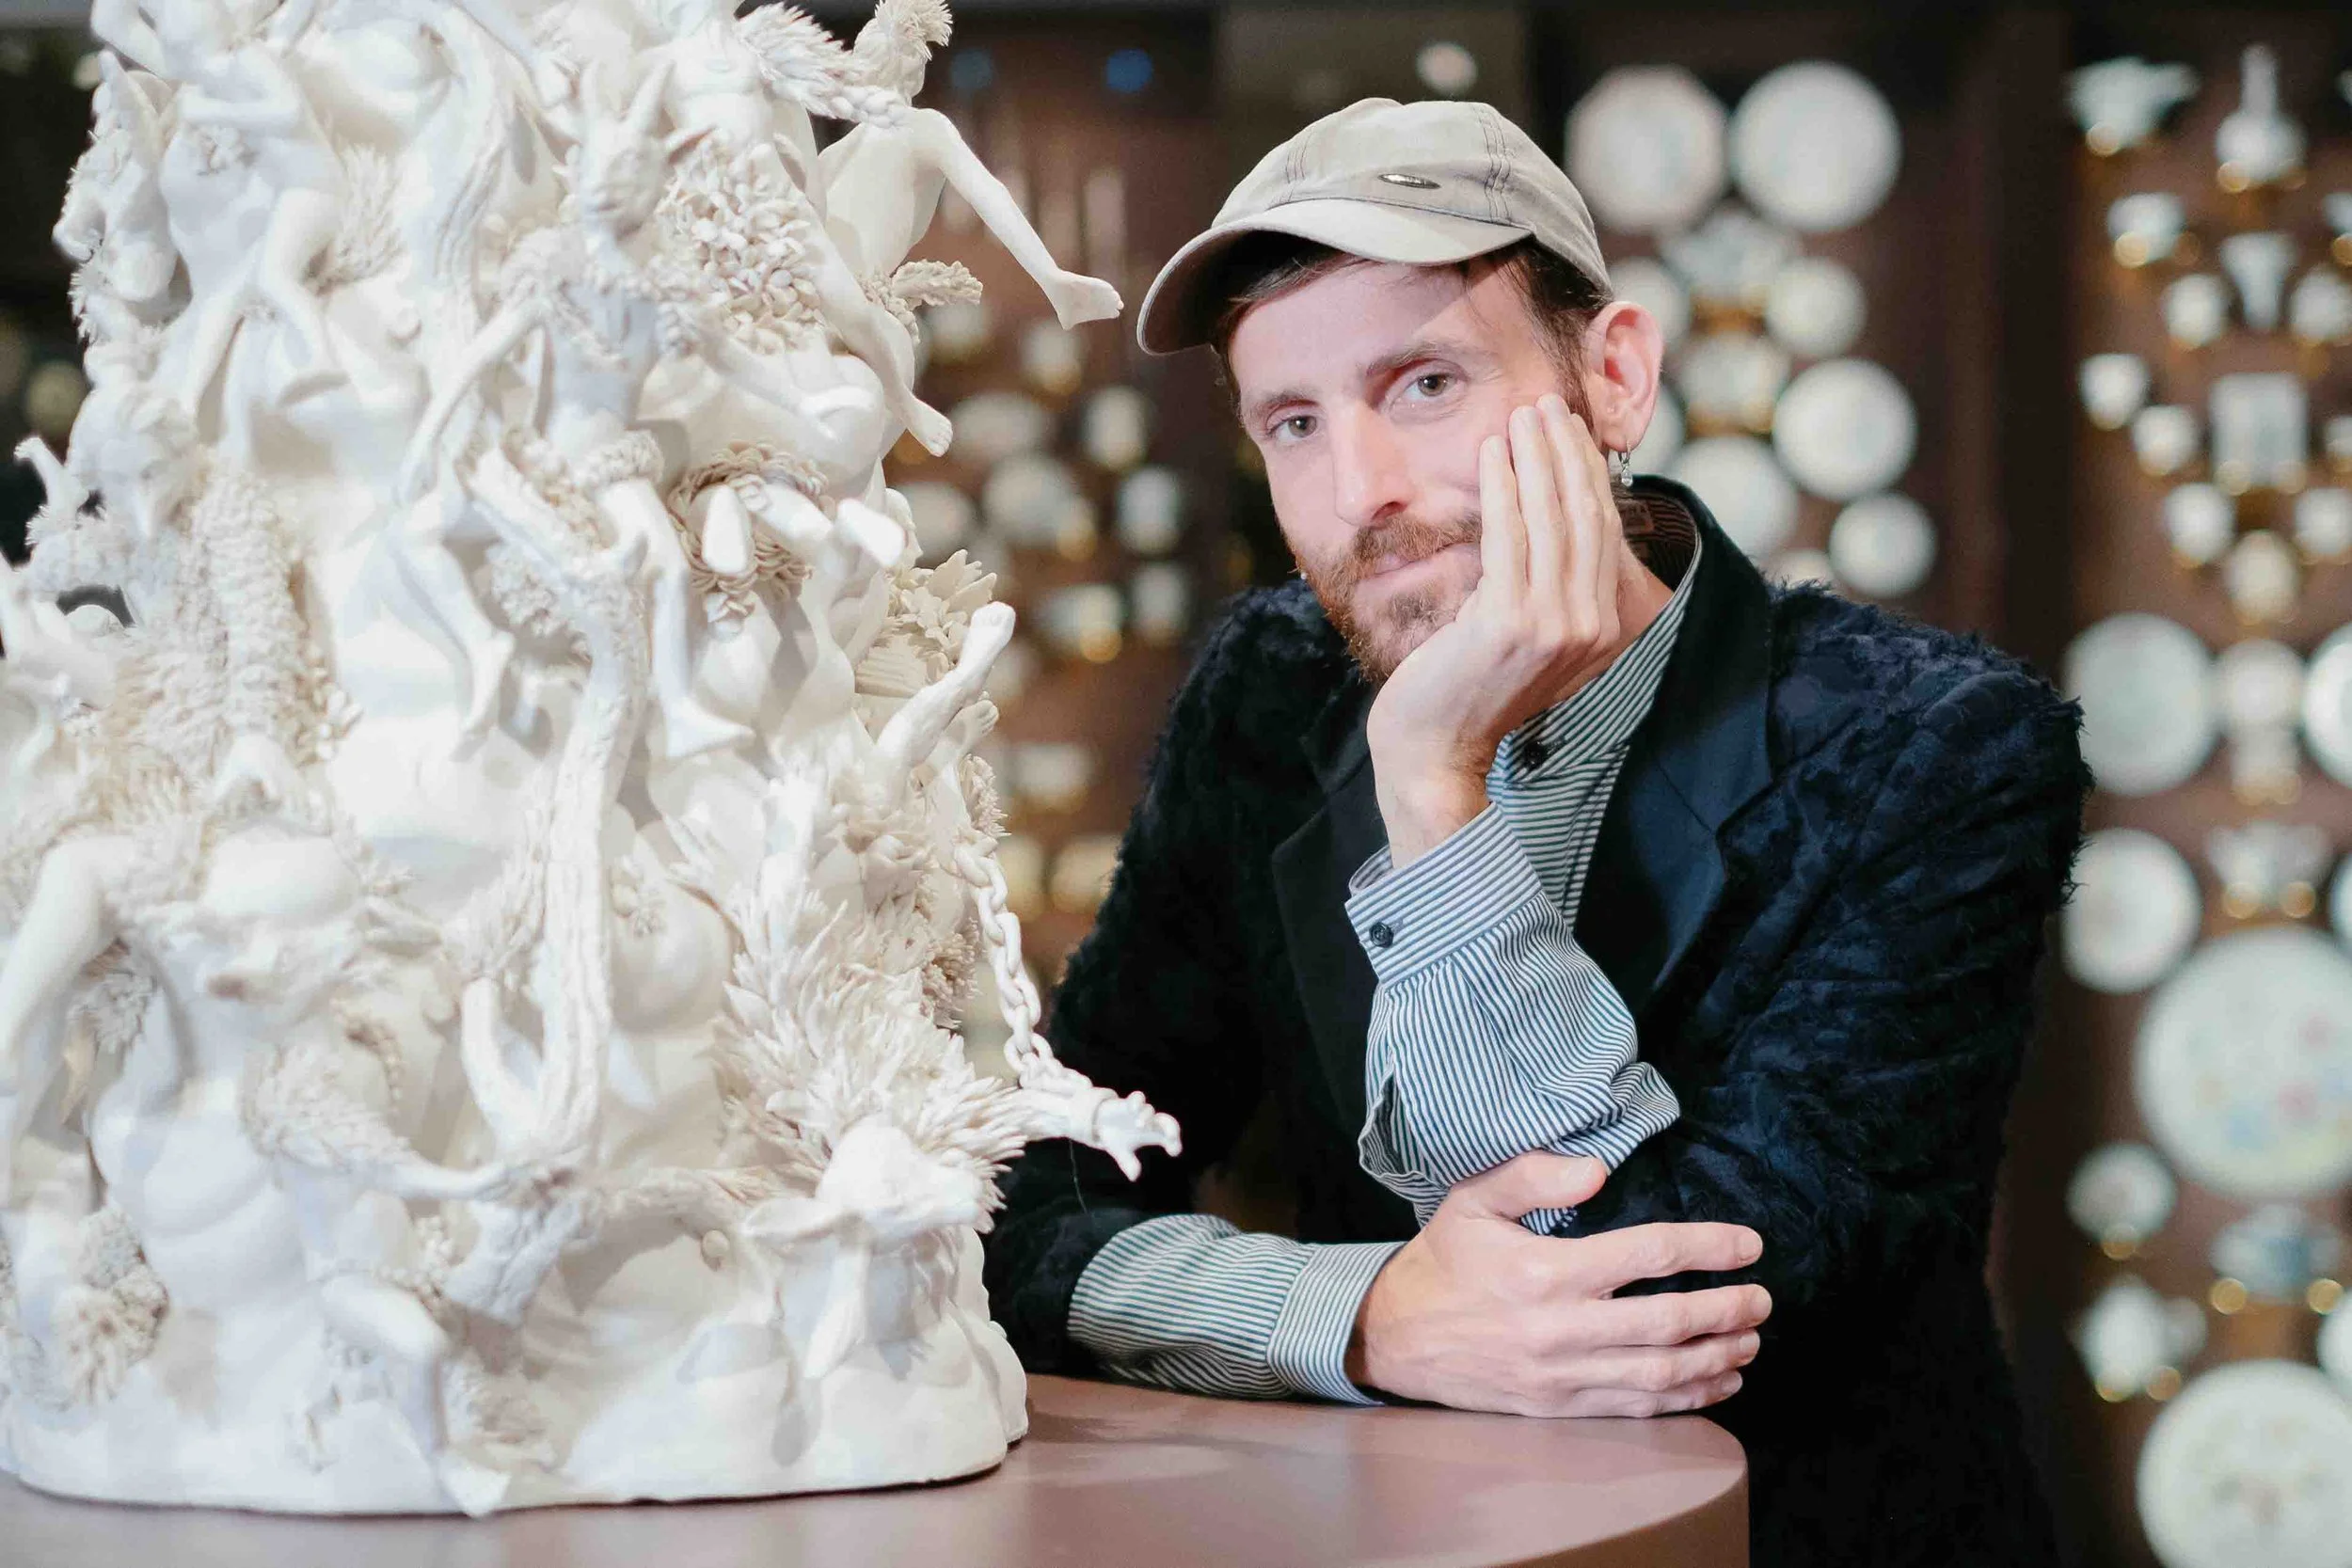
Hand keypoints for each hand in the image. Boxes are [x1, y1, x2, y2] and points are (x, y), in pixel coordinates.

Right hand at [1348, 1151, 1770, 1416]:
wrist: (1395, 1337)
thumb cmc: (1443, 1261)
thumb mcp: (1473, 1199)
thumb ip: (1534, 1175)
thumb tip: (1598, 1167)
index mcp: (1546, 1271)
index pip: (1648, 1254)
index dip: (1708, 1248)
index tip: (1750, 1244)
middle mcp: (1559, 1327)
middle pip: (1667, 1321)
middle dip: (1727, 1311)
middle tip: (1763, 1299)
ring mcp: (1561, 1374)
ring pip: (1659, 1372)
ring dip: (1716, 1357)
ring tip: (1751, 1341)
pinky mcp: (1558, 1407)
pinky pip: (1634, 1407)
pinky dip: (1685, 1399)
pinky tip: (1716, 1383)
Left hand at [1364, 397, 1638, 866]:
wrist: (1436, 749)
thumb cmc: (1466, 687)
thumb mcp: (1519, 630)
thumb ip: (1542, 584)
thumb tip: (1540, 518)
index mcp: (1601, 627)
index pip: (1600, 532)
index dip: (1585, 474)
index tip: (1568, 431)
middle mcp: (1589, 626)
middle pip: (1582, 517)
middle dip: (1564, 453)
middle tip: (1545, 405)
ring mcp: (1554, 626)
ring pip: (1550, 520)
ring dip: (1535, 458)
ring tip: (1521, 416)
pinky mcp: (1510, 623)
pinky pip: (1508, 537)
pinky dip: (1501, 488)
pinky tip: (1491, 453)